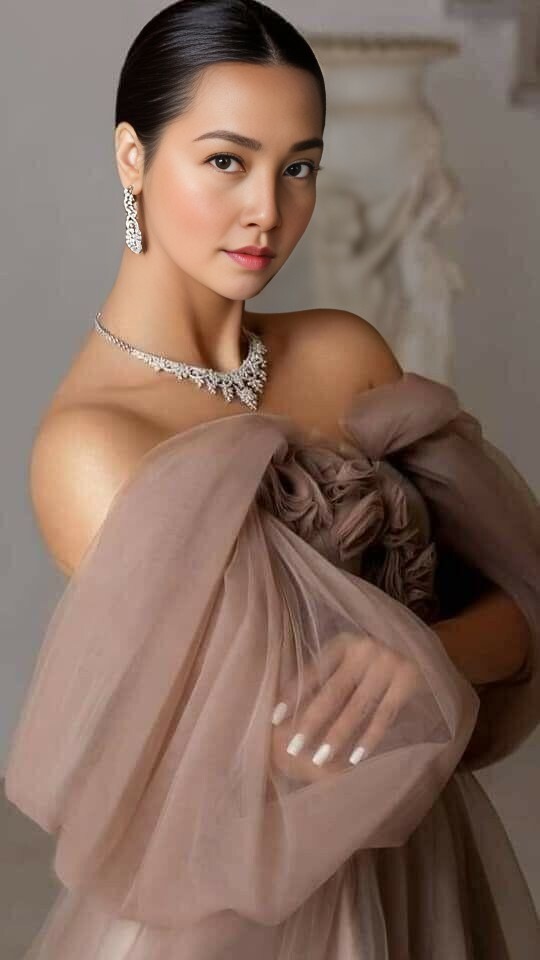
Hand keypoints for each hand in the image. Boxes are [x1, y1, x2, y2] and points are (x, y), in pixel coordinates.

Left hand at [270, 630, 426, 784]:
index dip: (293, 695)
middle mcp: (365, 650)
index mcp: (344, 643)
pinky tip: (355, 758)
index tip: (274, 719)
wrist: (425, 651)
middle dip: (311, 723)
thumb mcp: (352, 659)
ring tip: (319, 759)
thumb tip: (293, 708)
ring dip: (337, 736)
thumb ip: (329, 676)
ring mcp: (388, 664)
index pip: (313, 672)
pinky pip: (384, 716)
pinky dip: (369, 739)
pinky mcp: (407, 682)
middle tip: (293, 748)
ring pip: (357, 708)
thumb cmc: (376, 663)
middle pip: (333, 692)